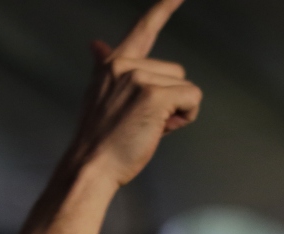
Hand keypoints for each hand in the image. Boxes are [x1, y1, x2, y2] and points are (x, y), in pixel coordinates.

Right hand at [67, 0, 200, 185]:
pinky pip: (192, 98)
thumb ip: (104, 66)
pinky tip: (161, 130)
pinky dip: (186, 117)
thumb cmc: (99, 139)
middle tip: (142, 123)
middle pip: (174, 72)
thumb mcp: (99, 95)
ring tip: (147, 128)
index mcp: (112, 65)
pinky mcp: (154, 96)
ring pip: (185, 86)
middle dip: (168, 99)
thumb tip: (96, 43)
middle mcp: (124, 65)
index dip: (162, 9)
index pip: (142, 30)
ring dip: (176, 110)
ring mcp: (139, 78)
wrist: (90, 167)